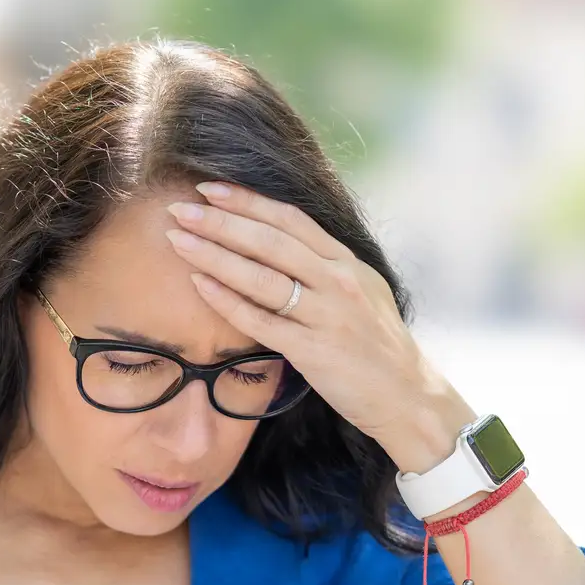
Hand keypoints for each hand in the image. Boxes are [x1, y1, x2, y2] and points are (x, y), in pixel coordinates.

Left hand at [163, 181, 469, 471]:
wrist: (406, 396)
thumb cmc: (375, 346)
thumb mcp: (360, 292)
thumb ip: (324, 267)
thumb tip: (279, 242)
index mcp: (347, 262)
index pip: (290, 219)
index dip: (247, 200)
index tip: (208, 187)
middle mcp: (339, 281)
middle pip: (270, 240)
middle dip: (220, 221)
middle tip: (179, 207)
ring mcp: (327, 315)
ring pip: (262, 276)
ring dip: (215, 254)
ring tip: (177, 240)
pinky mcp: (314, 351)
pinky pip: (262, 321)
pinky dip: (228, 301)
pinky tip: (199, 285)